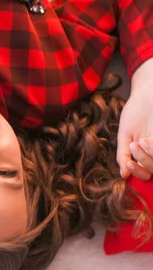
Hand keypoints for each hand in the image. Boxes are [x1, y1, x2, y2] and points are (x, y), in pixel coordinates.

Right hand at [117, 59, 152, 179]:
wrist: (146, 93)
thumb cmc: (135, 112)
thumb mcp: (125, 135)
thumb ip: (122, 154)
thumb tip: (122, 175)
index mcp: (144, 153)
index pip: (145, 172)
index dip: (137, 173)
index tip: (127, 165)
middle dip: (142, 164)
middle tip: (132, 148)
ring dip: (147, 158)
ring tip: (139, 142)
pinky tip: (146, 140)